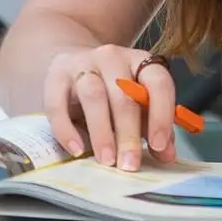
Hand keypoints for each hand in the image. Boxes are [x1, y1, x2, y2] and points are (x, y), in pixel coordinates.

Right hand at [42, 46, 179, 170]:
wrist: (73, 62)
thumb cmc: (111, 88)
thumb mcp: (135, 101)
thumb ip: (152, 125)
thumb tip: (167, 155)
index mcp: (141, 61)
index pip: (158, 83)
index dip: (161, 114)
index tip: (158, 145)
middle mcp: (113, 57)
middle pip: (124, 95)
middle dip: (129, 133)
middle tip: (129, 165)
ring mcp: (82, 64)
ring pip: (94, 96)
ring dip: (102, 132)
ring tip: (106, 160)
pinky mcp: (54, 77)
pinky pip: (58, 105)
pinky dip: (67, 130)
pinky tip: (76, 150)